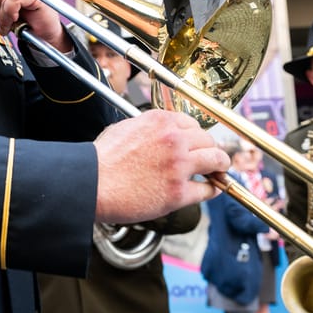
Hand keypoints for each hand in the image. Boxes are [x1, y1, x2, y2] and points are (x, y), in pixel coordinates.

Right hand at [94, 110, 224, 222]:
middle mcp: (174, 139)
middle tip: (212, 157)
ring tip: (221, 170)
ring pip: (216, 160)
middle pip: (208, 140)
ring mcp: (179, 166)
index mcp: (160, 121)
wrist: (92, 184)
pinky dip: (212, 189)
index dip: (196, 135)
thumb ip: (147, 127)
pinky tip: (211, 189)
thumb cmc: (101, 160)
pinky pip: (207, 189)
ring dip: (221, 165)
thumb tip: (156, 133)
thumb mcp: (124, 128)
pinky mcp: (178, 192)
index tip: (198, 142)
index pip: (192, 123)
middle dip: (211, 148)